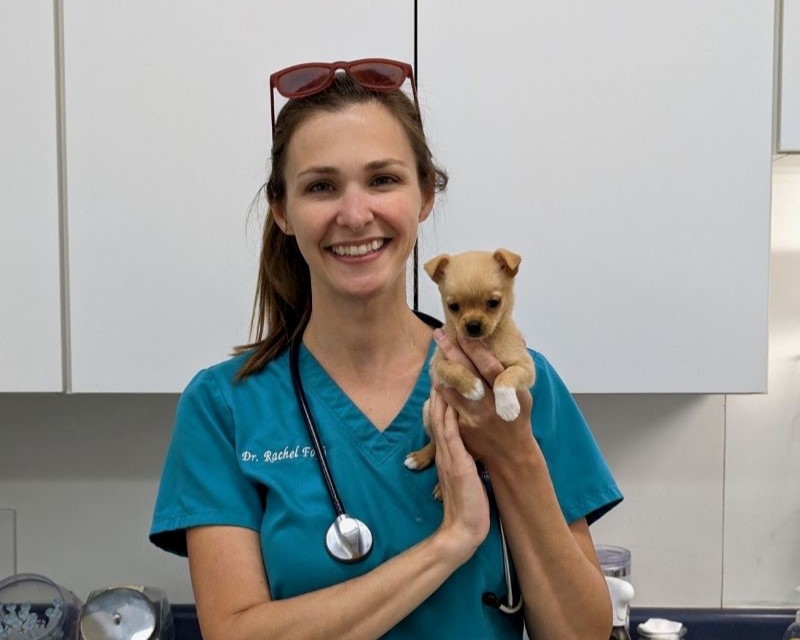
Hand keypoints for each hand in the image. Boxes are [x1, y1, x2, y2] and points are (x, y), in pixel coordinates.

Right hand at [428, 387, 489, 559]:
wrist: (462, 530)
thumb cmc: (468, 505)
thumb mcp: (463, 476)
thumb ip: (461, 459)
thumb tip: (467, 445)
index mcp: (446, 452)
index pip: (441, 418)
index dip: (441, 395)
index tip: (444, 374)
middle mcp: (444, 450)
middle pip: (437, 412)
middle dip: (440, 387)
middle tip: (439, 363)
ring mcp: (448, 455)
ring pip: (441, 418)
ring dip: (442, 394)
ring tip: (442, 370)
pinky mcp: (455, 462)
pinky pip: (449, 433)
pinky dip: (448, 414)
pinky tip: (449, 398)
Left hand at [432, 329, 533, 464]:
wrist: (510, 452)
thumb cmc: (517, 417)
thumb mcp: (523, 395)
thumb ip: (512, 373)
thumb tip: (517, 341)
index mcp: (506, 393)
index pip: (488, 366)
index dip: (475, 350)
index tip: (463, 334)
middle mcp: (489, 404)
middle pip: (466, 373)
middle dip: (451, 351)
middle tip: (439, 334)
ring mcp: (473, 416)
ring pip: (451, 388)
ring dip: (441, 369)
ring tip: (435, 355)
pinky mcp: (462, 426)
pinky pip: (447, 403)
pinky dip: (441, 389)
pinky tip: (437, 378)